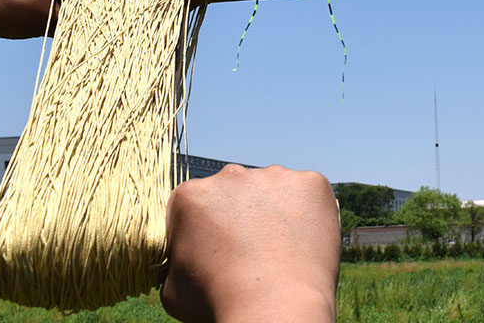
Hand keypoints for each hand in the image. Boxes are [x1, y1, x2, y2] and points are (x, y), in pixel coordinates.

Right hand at [161, 165, 340, 322]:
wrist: (272, 308)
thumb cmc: (219, 302)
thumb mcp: (173, 289)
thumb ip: (174, 263)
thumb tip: (181, 262)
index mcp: (190, 195)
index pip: (198, 206)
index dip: (208, 231)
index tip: (219, 254)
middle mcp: (229, 175)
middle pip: (236, 193)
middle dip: (242, 217)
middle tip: (254, 254)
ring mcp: (272, 175)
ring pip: (273, 191)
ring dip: (275, 213)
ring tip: (283, 253)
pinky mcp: (310, 182)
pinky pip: (309, 195)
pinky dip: (309, 215)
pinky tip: (306, 245)